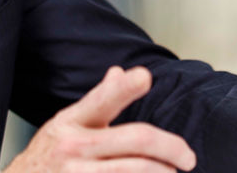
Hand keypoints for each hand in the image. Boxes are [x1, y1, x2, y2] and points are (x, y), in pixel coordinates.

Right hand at [5, 66, 196, 172]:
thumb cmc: (49, 157)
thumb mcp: (67, 124)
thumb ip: (98, 102)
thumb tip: (120, 72)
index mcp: (71, 122)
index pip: (100, 100)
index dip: (123, 88)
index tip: (144, 76)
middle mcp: (73, 147)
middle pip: (137, 139)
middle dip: (171, 147)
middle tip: (187, 158)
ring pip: (137, 169)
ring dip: (163, 172)